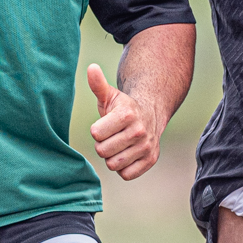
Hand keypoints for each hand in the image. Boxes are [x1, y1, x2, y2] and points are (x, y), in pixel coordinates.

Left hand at [87, 64, 161, 180]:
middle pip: (102, 151)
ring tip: (118, 144)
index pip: (96, 134)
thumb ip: (98, 84)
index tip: (104, 125)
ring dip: (112, 157)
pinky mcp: (151, 160)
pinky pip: (126, 174)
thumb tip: (91, 67)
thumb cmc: (123, 108)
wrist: (150, 115)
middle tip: (111, 136)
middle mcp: (139, 131)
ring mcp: (147, 146)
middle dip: (102, 145)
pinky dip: (123, 167)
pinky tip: (127, 154)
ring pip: (113, 164)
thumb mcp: (110, 95)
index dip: (97, 131)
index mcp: (126, 114)